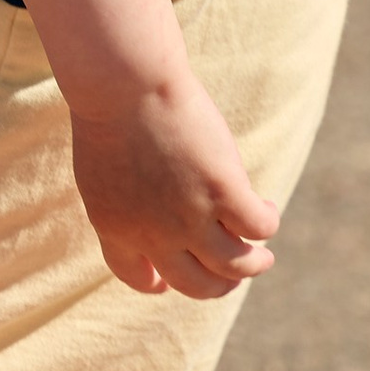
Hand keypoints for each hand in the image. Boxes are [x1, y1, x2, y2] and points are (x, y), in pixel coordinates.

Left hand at [70, 72, 280, 299]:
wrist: (125, 85)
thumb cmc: (110, 107)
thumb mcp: (101, 166)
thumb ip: (123, 195)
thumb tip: (149, 202)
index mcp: (115, 225)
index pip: (133, 273)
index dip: (155, 282)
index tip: (167, 283)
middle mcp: (153, 234)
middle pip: (194, 283)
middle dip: (218, 285)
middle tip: (236, 273)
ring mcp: (190, 218)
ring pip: (234, 265)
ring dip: (253, 264)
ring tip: (263, 256)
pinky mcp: (223, 193)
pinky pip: (258, 227)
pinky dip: (266, 223)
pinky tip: (268, 207)